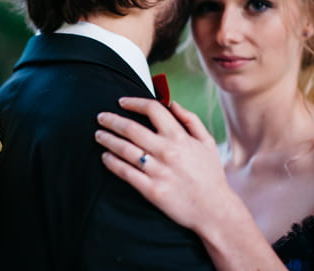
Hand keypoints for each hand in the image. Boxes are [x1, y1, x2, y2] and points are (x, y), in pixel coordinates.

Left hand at [95, 98, 236, 233]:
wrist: (214, 210)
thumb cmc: (210, 175)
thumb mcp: (207, 142)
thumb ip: (191, 120)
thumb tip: (173, 103)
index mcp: (179, 137)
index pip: (152, 109)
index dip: (134, 102)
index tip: (122, 102)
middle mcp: (166, 151)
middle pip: (131, 128)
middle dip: (112, 120)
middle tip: (101, 117)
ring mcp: (157, 171)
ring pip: (124, 149)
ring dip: (107, 139)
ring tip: (99, 135)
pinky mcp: (151, 189)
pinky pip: (125, 172)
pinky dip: (111, 162)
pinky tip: (105, 157)